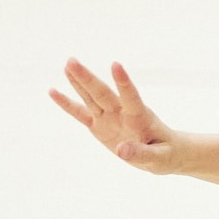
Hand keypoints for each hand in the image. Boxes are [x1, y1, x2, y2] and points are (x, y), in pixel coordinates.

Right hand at [51, 59, 187, 173]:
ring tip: (67, 65)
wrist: (163, 153)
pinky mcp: (99, 125)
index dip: (123, 82)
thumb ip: (141, 153)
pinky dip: (67, 104)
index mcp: (140, 117)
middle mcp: (122, 112)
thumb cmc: (165, 153)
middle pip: (102, 93)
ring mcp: (109, 117)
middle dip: (88, 78)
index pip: (131, 97)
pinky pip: (80, 113)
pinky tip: (53, 91)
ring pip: (91, 97)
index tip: (116, 65)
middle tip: (72, 60)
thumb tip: (121, 150)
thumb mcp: (159, 158)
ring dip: (79, 82)